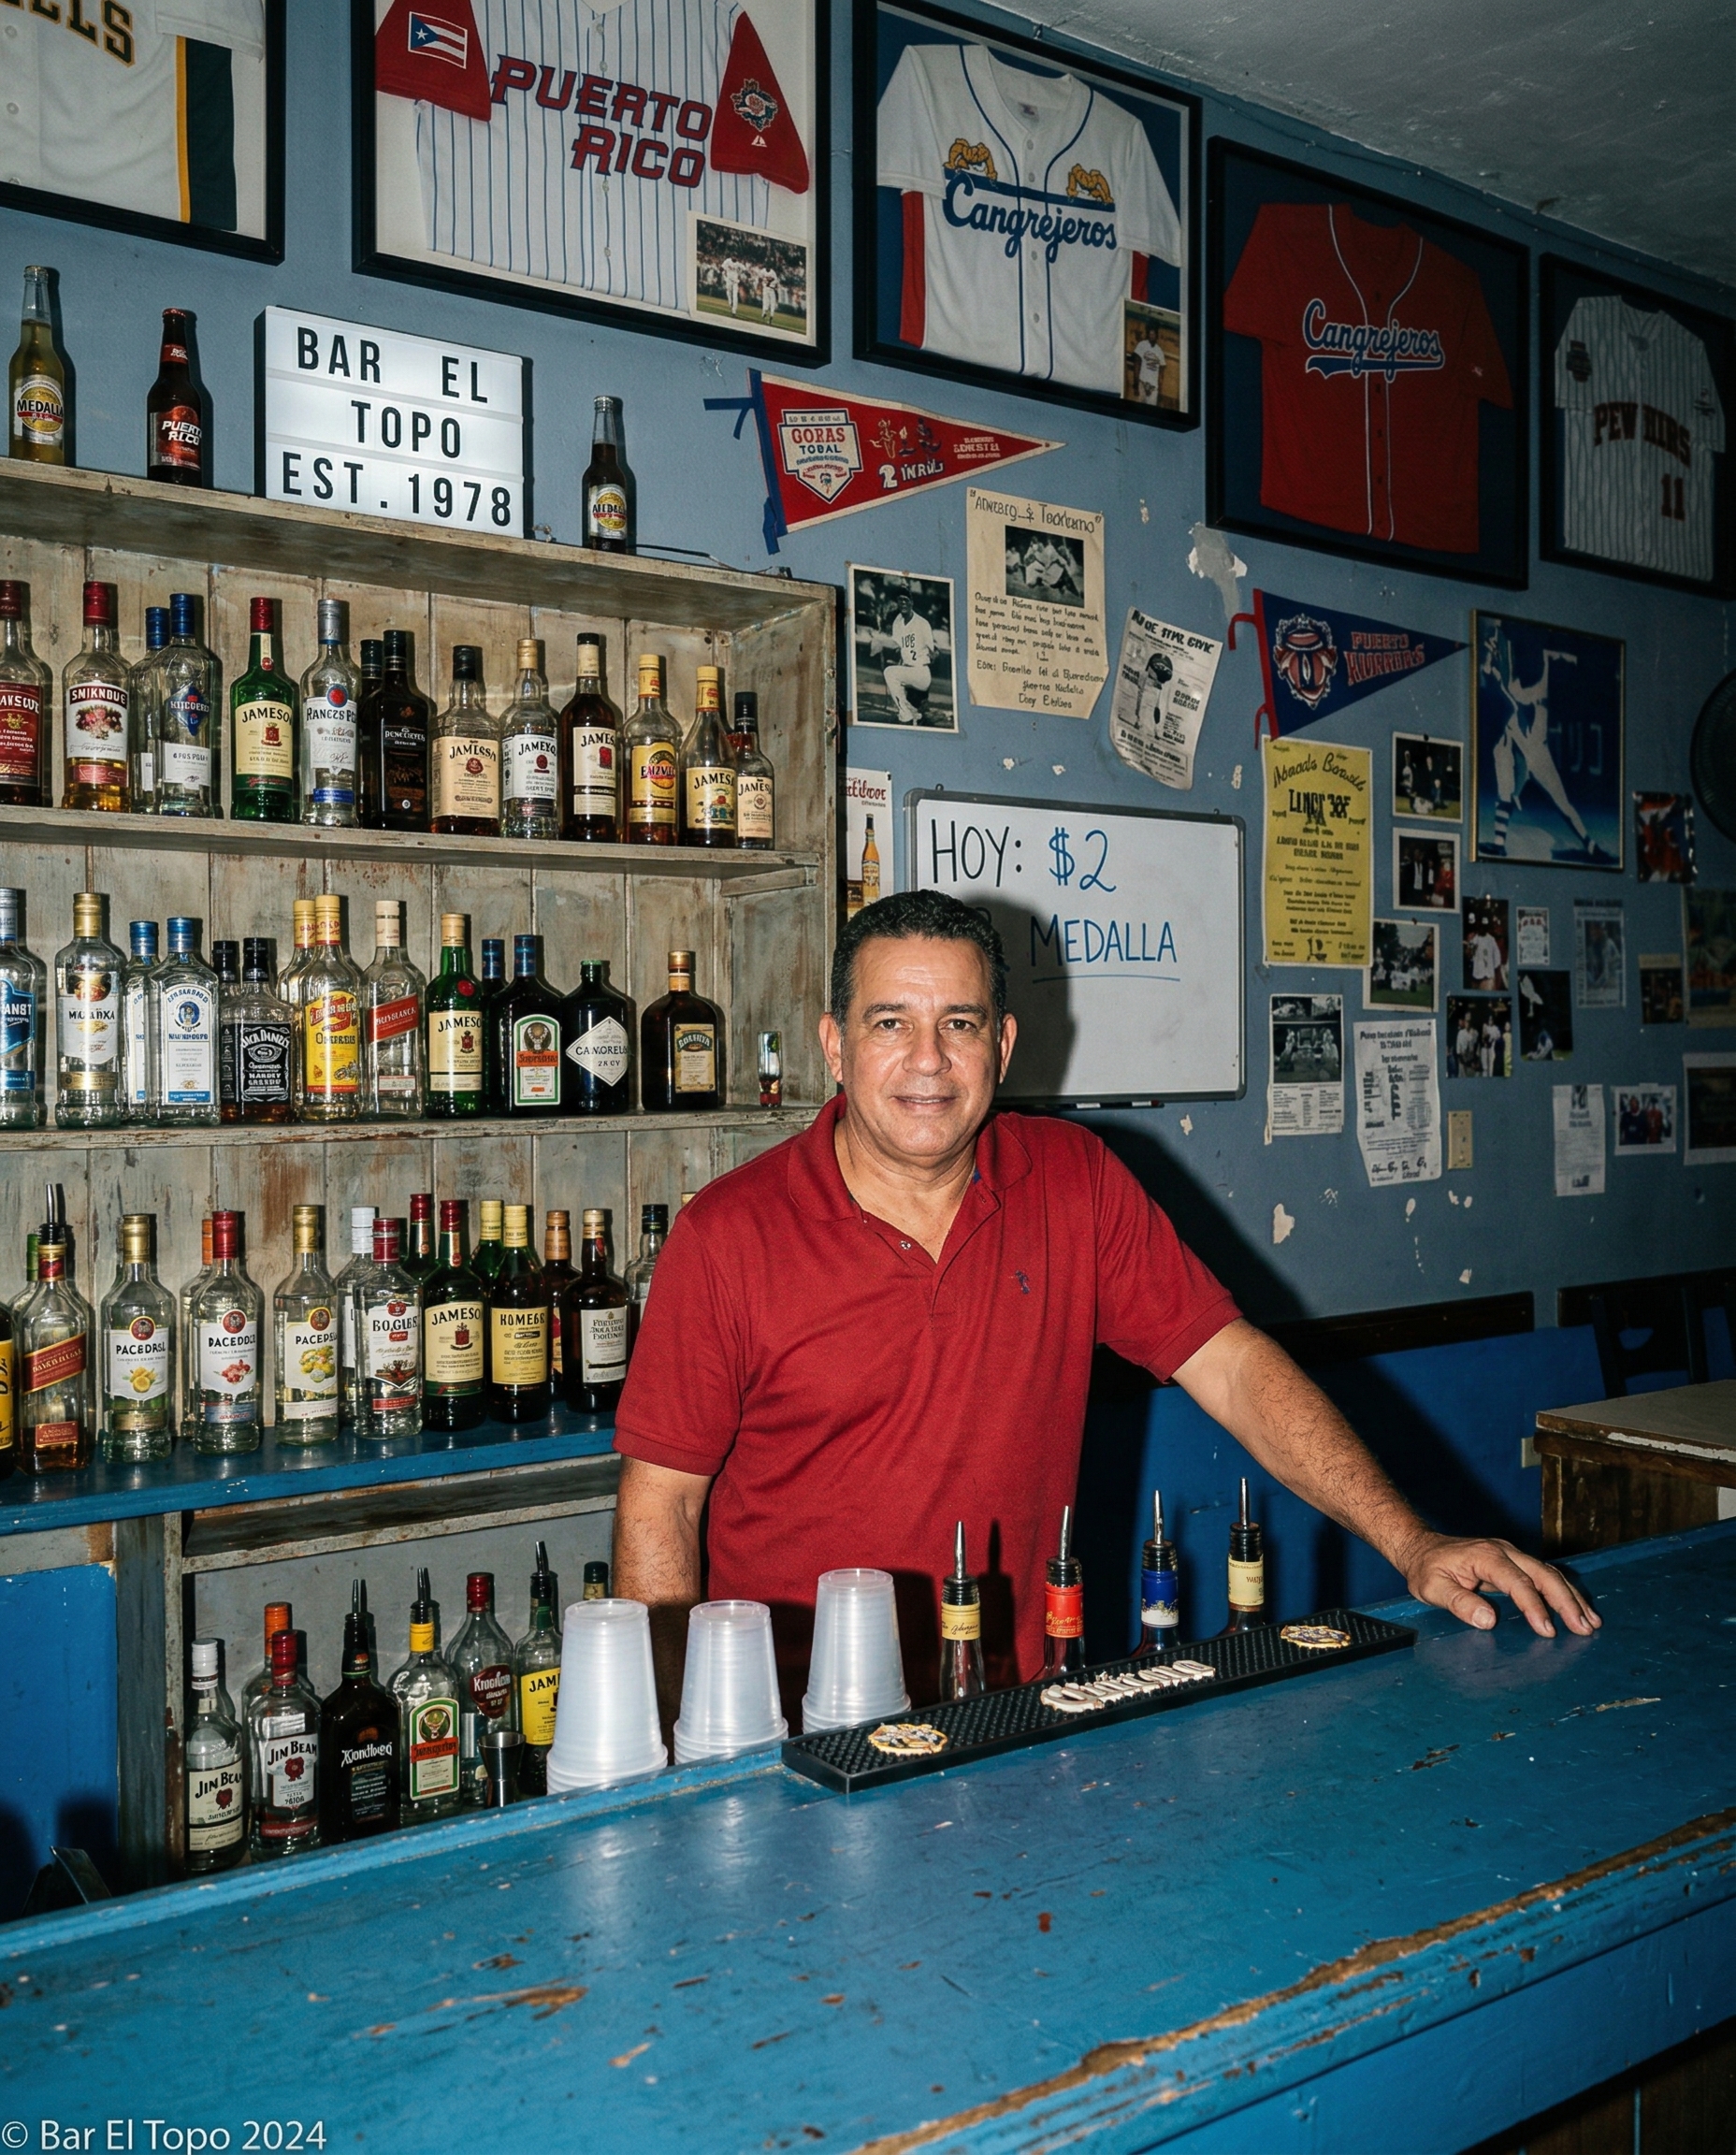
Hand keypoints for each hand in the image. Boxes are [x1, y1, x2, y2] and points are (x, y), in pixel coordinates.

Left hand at [1402, 1531, 1599, 1638]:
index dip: (1534, 1606)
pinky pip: (1544, 1575)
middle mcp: (1504, 1551)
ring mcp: (1512, 1554)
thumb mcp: (1432, 1588)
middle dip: (1566, 1601)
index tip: (1547, 1630)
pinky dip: (1564, 1592)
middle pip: (1543, 1574)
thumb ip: (1459, 1603)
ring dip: (1571, 1597)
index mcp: (1485, 1556)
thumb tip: (1489, 1620)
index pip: (1517, 1581)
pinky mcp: (1515, 1562)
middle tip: (1584, 1628)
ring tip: (1591, 1623)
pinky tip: (1578, 1609)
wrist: (1421, 1547)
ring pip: (1550, 1573)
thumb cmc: (1426, 1570)